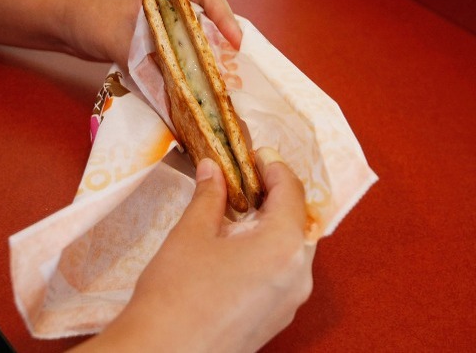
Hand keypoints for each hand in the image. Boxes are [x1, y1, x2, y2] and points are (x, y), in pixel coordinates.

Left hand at [60, 0, 242, 65]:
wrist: (62, 24)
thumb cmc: (88, 18)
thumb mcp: (120, 42)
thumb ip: (146, 67)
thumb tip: (173, 98)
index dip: (225, 18)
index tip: (236, 42)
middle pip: (206, 16)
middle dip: (221, 42)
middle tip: (235, 68)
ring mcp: (162, 14)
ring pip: (194, 34)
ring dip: (206, 55)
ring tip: (221, 79)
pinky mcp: (155, 33)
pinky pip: (180, 47)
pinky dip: (188, 63)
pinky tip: (196, 82)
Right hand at [76, 147, 314, 351]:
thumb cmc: (176, 291)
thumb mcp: (192, 233)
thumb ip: (211, 196)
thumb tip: (214, 169)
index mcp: (284, 246)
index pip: (292, 192)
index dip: (274, 168)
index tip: (256, 156)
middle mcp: (299, 275)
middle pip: (298, 222)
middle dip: (275, 198)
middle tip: (246, 181)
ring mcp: (290, 302)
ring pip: (291, 251)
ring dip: (271, 228)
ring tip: (238, 215)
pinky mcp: (276, 320)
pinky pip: (283, 276)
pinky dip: (268, 255)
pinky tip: (238, 251)